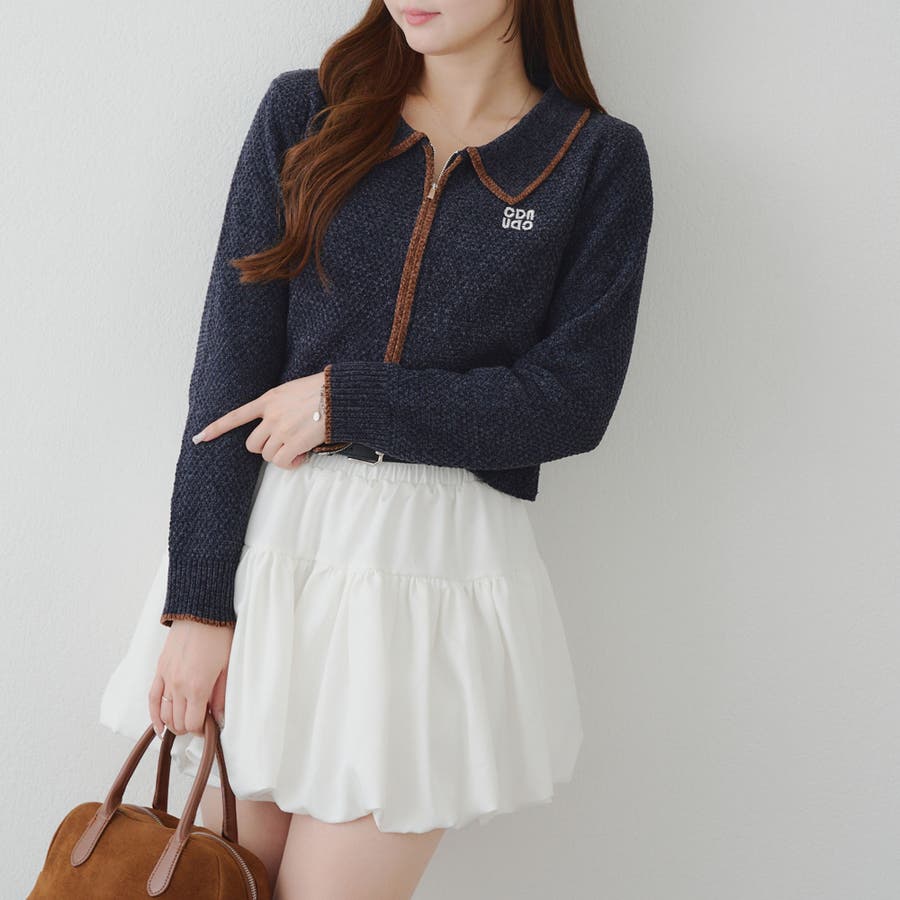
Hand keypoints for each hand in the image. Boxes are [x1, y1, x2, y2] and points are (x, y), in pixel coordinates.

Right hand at [149, 620, 233, 737]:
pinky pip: (153, 698)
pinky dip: (154, 714)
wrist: (201, 612)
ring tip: (186, 722)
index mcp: (198, 687)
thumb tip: (219, 718)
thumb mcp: (227, 667)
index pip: (193, 724)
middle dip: (190, 727)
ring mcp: (166, 678)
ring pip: (165, 713)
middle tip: (201, 722)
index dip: (202, 730)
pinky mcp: (160, 669)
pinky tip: (159, 725)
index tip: (209, 727)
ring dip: (174, 723)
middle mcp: (179, 686)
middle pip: (178, 722)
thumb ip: (221, 696)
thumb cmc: (218, 635)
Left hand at [191, 370, 326, 468]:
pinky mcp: (293, 442)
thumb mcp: (293, 390)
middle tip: (282, 446)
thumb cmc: (323, 390)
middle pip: (252, 445)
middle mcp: (271, 416)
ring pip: (267, 455)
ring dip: (281, 456)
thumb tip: (281, 423)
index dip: (216, 428)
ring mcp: (281, 430)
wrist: (338, 394)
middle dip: (265, 449)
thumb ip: (280, 405)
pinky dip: (291, 463)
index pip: (236, 416)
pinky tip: (301, 456)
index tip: (200, 438)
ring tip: (297, 450)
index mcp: (268, 400)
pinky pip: (282, 462)